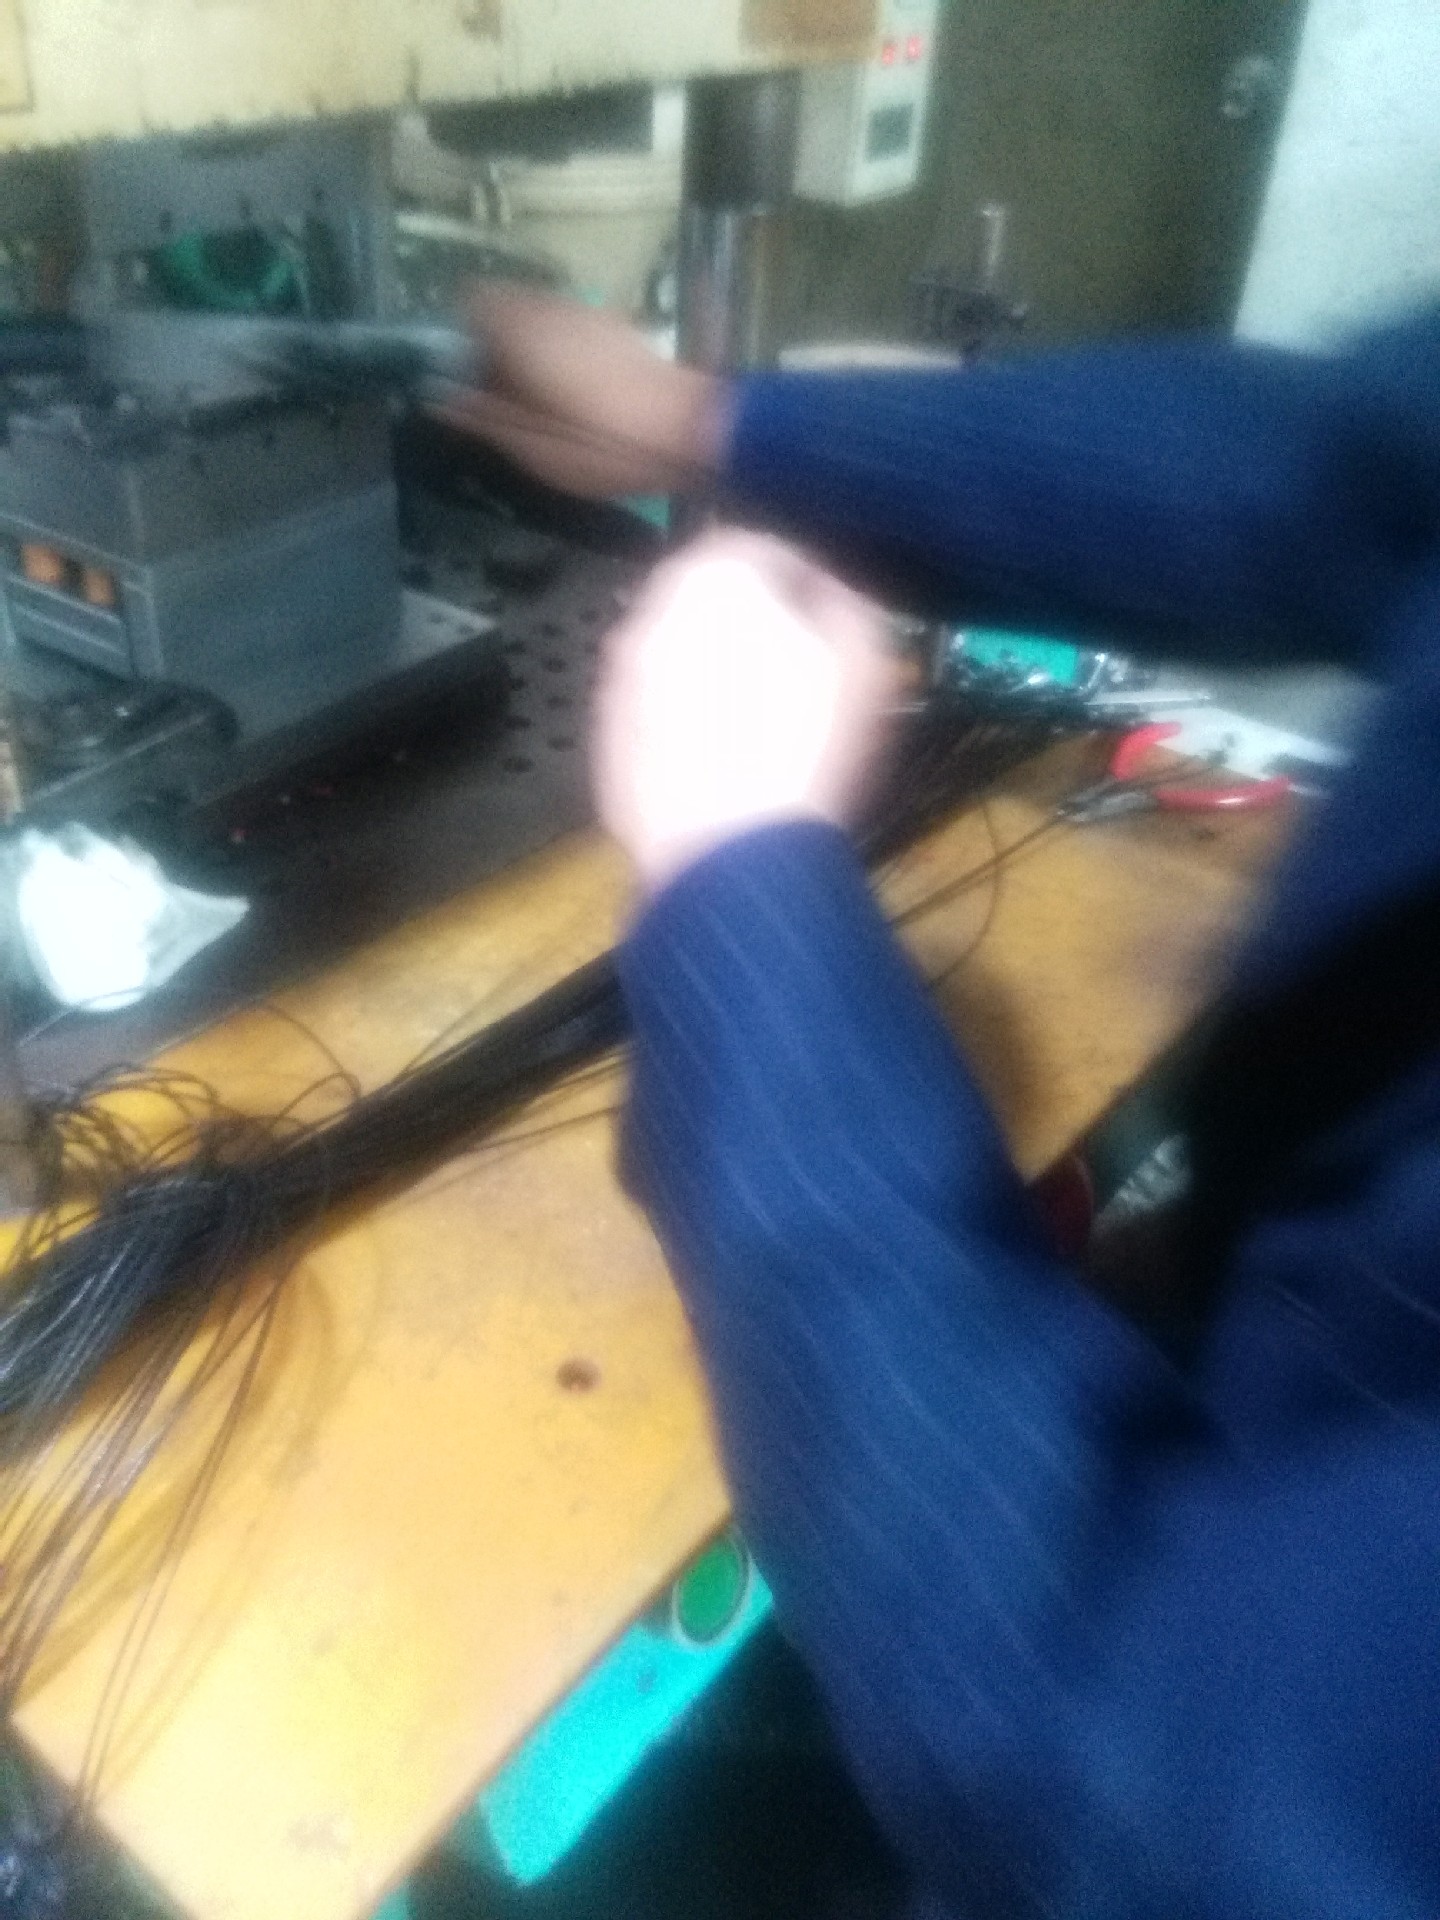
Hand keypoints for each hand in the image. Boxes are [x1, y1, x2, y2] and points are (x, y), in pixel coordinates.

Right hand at [433, 286, 725, 498]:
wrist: (690, 431)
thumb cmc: (601, 444)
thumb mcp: (531, 445)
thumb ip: (481, 414)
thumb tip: (438, 395)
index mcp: (521, 328)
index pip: (471, 301)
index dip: (462, 335)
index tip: (466, 375)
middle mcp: (554, 307)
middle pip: (508, 308)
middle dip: (497, 344)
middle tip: (503, 396)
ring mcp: (592, 314)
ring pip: (543, 318)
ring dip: (532, 349)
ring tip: (542, 401)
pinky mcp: (621, 330)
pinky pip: (575, 330)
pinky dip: (565, 353)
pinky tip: (579, 395)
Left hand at [593, 531, 900, 894]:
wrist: (728, 854)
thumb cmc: (806, 743)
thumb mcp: (864, 658)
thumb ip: (847, 601)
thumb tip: (828, 590)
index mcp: (710, 576)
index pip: (762, 544)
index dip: (806, 575)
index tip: (835, 613)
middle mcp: (647, 613)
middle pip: (708, 600)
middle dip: (752, 622)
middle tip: (800, 667)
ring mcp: (616, 680)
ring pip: (675, 657)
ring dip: (714, 673)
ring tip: (763, 725)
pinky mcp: (605, 742)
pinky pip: (654, 715)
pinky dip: (684, 725)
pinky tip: (724, 767)